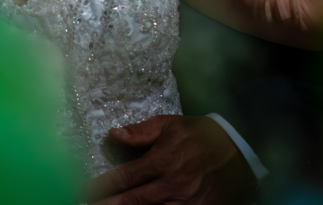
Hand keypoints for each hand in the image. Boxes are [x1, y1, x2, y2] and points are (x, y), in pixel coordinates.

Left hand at [83, 115, 255, 204]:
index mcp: (163, 161)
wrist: (240, 154)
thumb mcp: (171, 125)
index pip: (125, 177)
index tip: (83, 190)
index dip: (101, 186)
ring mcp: (186, 203)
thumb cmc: (201, 136)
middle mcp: (173, 185)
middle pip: (133, 202)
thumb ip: (141, 132)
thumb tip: (113, 134)